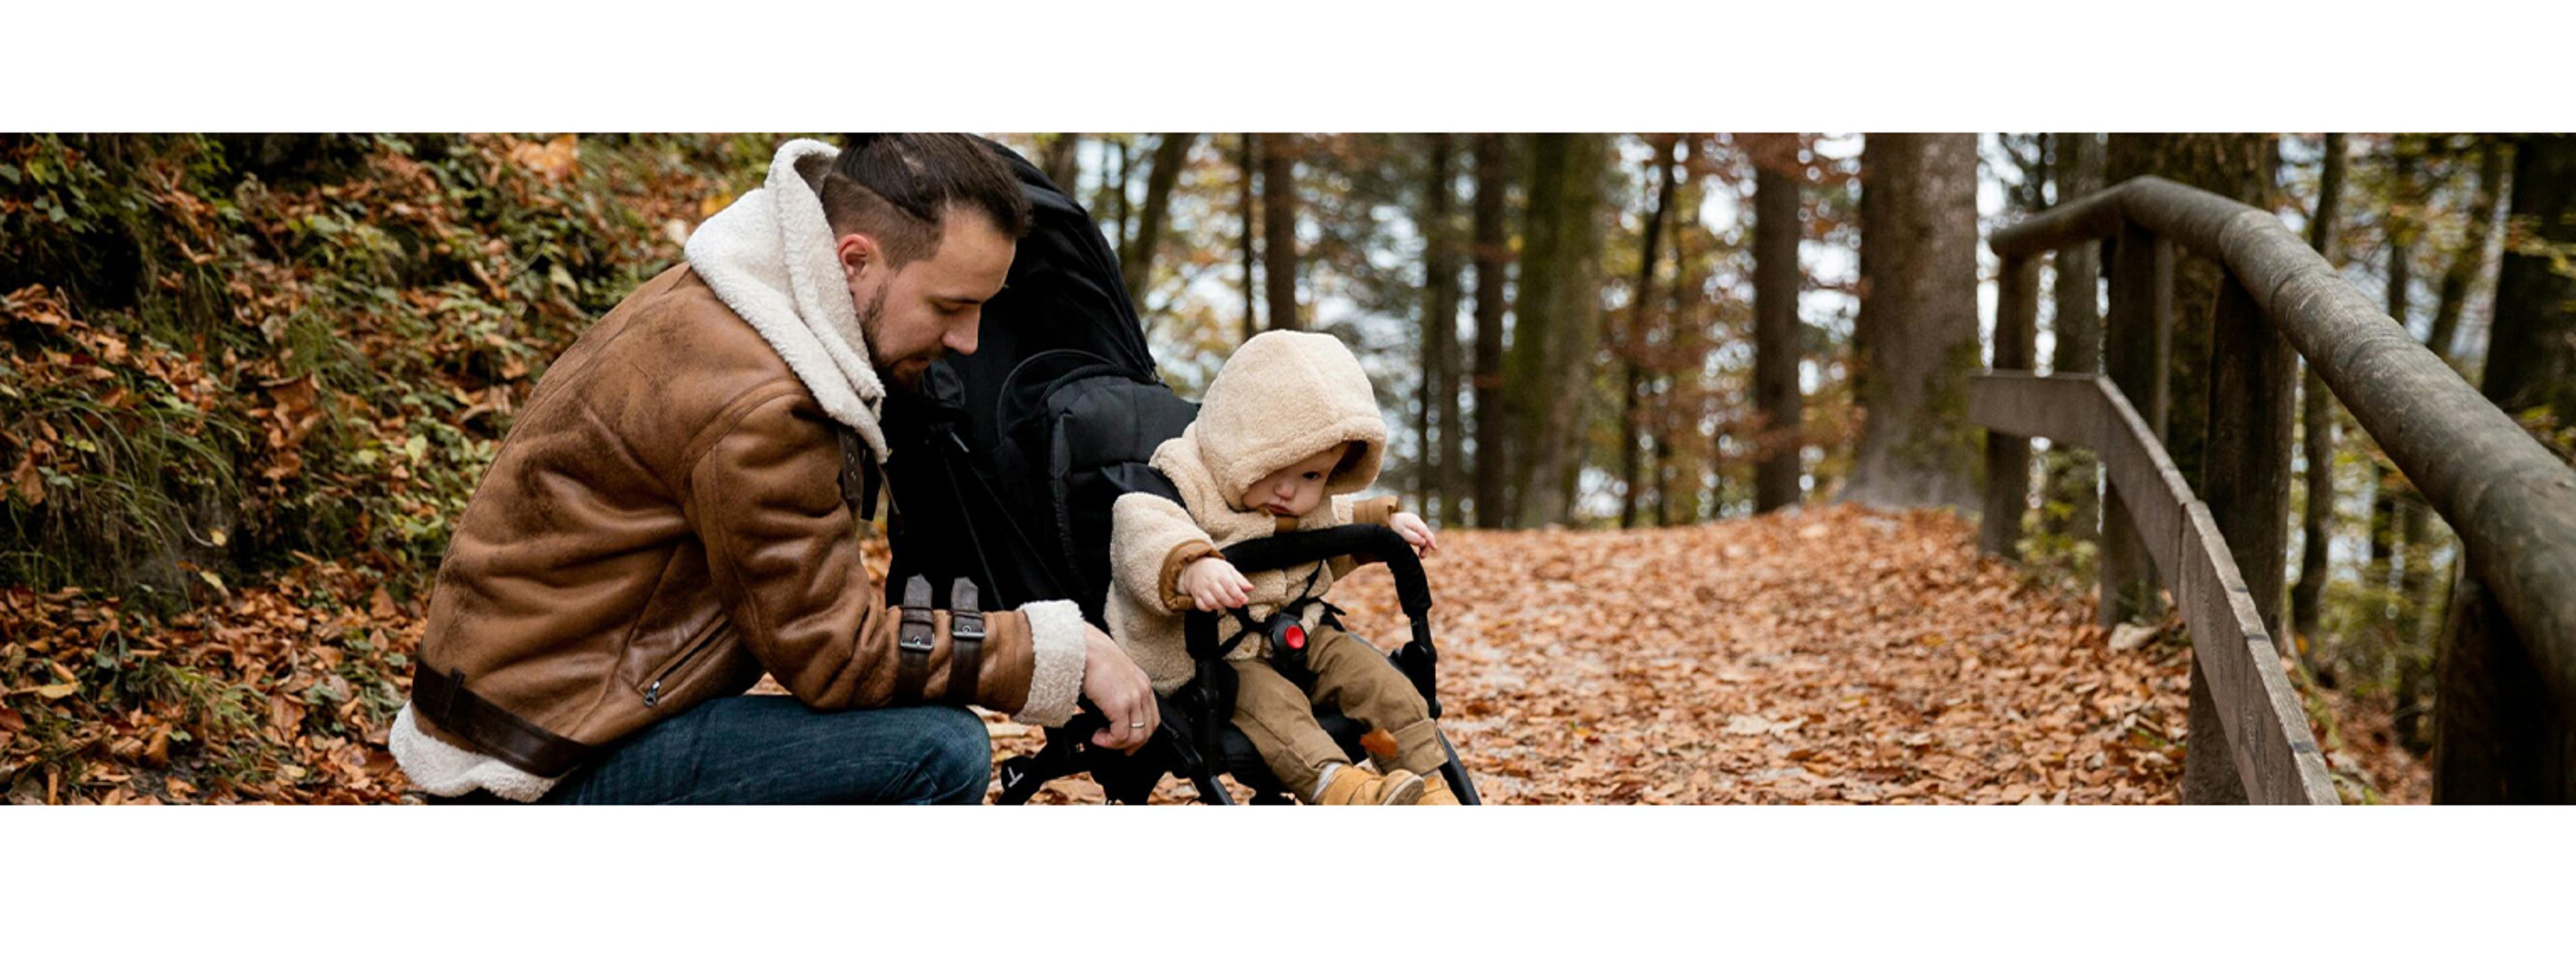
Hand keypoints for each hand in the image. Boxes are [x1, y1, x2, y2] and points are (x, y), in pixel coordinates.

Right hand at [1078, 624, 1157, 752]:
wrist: (1082, 648)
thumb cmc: (1090, 657)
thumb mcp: (1111, 676)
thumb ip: (1115, 693)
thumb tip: (1107, 713)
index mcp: (1141, 683)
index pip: (1152, 717)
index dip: (1142, 734)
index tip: (1129, 743)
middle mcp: (1141, 690)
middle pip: (1148, 729)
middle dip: (1132, 744)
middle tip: (1117, 748)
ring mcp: (1133, 698)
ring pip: (1136, 736)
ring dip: (1117, 744)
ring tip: (1100, 738)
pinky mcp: (1120, 705)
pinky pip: (1120, 735)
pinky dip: (1108, 741)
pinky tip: (1097, 737)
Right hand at [1181, 557, 1251, 611]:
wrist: (1196, 566)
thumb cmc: (1215, 569)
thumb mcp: (1229, 569)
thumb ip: (1240, 580)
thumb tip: (1250, 588)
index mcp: (1220, 574)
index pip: (1230, 586)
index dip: (1239, 595)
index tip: (1245, 600)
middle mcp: (1210, 582)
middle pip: (1222, 596)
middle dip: (1232, 603)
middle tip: (1238, 604)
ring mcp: (1202, 589)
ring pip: (1212, 603)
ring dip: (1221, 606)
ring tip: (1227, 604)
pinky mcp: (1196, 595)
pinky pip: (1202, 606)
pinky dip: (1209, 608)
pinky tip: (1215, 605)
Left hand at [1389, 511, 1438, 557]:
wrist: (1382, 519)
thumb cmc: (1390, 526)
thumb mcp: (1400, 532)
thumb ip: (1412, 537)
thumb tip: (1423, 542)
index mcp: (1414, 521)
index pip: (1426, 532)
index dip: (1431, 540)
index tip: (1434, 548)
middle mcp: (1416, 521)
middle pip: (1425, 534)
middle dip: (1426, 546)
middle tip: (1422, 557)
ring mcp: (1414, 523)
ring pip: (1422, 535)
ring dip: (1422, 545)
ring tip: (1420, 555)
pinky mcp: (1410, 527)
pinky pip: (1418, 535)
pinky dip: (1418, 542)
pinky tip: (1416, 547)